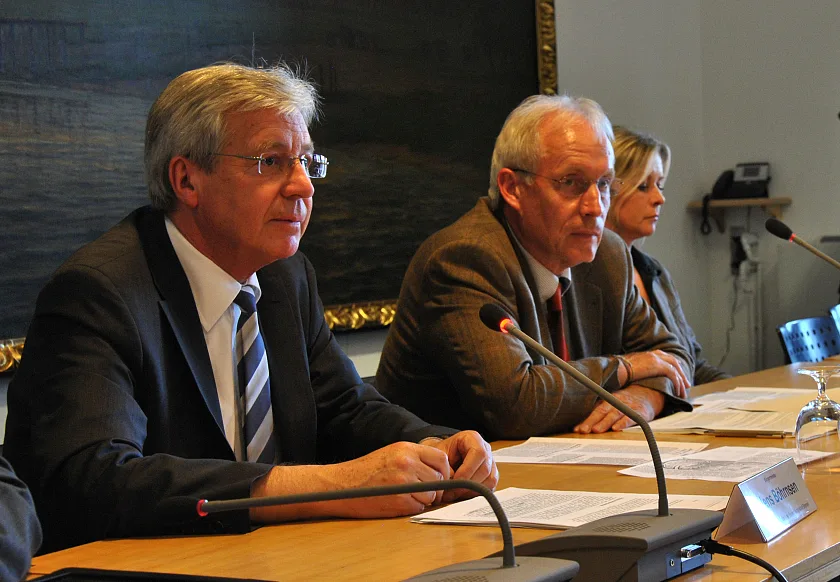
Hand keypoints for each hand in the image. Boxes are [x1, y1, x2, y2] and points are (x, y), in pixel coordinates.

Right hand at [307, 442, 451, 518]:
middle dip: (434, 488)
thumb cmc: (365, 471)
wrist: (341, 485)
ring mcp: (404, 482)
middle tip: (420, 490)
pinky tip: (397, 501)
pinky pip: (418, 507)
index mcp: (406, 449)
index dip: (443, 471)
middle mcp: (407, 463)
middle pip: (439, 479)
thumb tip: (438, 471)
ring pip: (431, 495)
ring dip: (423, 499)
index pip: (441, 459)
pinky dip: (412, 507)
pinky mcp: (399, 500)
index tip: (438, 478)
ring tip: (405, 495)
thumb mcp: (391, 453)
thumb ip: (414, 458)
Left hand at [426, 430, 498, 501]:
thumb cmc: (441, 453)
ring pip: (490, 480)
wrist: (442, 457)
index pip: (479, 453)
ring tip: (455, 493)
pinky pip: (490, 488)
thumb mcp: (439, 454)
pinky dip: (476, 494)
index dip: (468, 469)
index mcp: (473, 439)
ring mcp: (490, 463)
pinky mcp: (491, 476)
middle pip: (485, 469)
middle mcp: (485, 449)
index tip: (455, 480)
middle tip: (452, 491)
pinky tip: (463, 493)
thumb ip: (444, 465)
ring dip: (472, 490)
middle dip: (468, 483)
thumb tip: (451, 480)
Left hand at [573, 385, 665, 432]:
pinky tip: (616, 428)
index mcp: (607, 400)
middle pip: (601, 411)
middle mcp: (616, 402)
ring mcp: (627, 406)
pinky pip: (630, 417)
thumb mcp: (610, 404)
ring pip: (614, 414)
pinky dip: (623, 423)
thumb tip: (579, 427)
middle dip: (591, 421)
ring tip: (596, 430)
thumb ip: (597, 414)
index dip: (585, 419)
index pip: (594, 410)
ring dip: (604, 423)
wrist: (647, 395)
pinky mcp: (639, 412)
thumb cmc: (624, 403)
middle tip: (583, 430)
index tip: (576, 429)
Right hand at [620, 350, 689, 397]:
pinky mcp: (659, 366)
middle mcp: (654, 354)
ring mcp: (657, 359)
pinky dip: (678, 384)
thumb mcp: (628, 368)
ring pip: (676, 369)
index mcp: (647, 354)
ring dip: (681, 380)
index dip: (672, 363)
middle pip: (673, 361)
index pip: (663, 356)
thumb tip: (632, 376)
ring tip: (683, 391)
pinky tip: (678, 392)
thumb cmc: (618, 370)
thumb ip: (635, 370)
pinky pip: (673, 375)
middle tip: (686, 384)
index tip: (677, 370)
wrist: (617, 368)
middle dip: (681, 373)